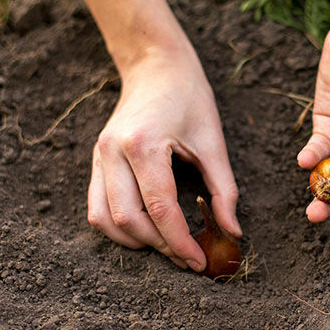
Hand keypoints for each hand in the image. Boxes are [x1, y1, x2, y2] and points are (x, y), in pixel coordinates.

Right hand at [87, 49, 241, 270]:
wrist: (156, 67)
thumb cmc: (190, 98)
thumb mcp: (214, 142)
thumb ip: (224, 190)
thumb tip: (233, 233)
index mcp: (143, 144)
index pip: (160, 208)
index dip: (181, 241)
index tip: (199, 262)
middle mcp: (112, 152)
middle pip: (128, 219)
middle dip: (160, 246)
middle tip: (187, 258)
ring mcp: (99, 156)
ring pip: (104, 219)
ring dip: (135, 241)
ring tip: (168, 247)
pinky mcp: (96, 161)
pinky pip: (97, 207)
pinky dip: (119, 227)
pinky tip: (147, 231)